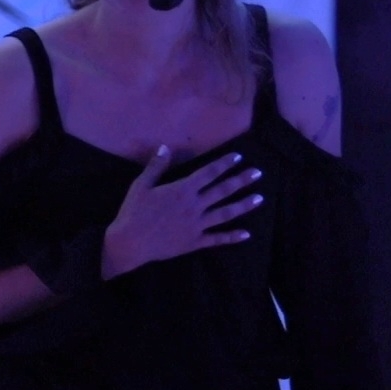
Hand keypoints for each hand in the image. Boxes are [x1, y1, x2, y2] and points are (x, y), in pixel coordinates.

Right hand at [101, 146, 263, 278]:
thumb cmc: (133, 212)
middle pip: (222, 191)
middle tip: (258, 173)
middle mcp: (194, 206)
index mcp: (182, 190)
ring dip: (243, 205)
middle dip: (241, 180)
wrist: (131, 243)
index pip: (208, 173)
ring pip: (225, 213)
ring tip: (259, 199)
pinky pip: (217, 239)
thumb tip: (165, 147)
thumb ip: (156, 166)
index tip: (238, 157)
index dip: (224, 164)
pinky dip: (232, 236)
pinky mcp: (195, 242)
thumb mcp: (141, 185)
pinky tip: (246, 234)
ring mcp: (197, 225)